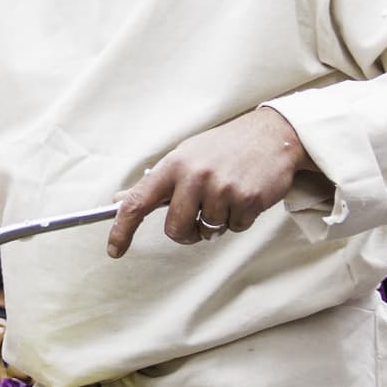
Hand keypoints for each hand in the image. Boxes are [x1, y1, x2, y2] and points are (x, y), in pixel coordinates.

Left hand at [107, 108, 318, 255]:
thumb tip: (119, 200)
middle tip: (198, 217)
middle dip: (185, 233)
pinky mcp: (247, 200)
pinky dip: (239, 219)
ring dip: (216, 223)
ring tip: (227, 194)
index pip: (138, 201)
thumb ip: (154, 183)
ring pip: (207, 232)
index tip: (114, 250)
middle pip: (175, 229)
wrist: (272, 136)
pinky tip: (244, 195)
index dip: (122, 229)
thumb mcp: (185, 156)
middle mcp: (194, 176)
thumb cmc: (223, 148)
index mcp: (174, 164)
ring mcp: (222, 188)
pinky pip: (235, 229)